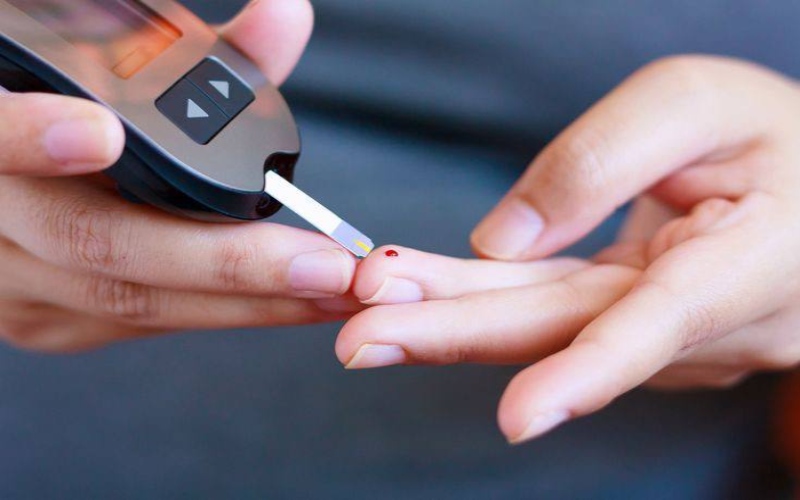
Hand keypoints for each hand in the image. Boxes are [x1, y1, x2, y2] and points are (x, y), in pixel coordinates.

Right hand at [0, 0, 358, 352]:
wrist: (13, 195)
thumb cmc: (70, 118)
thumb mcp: (109, 75)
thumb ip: (197, 52)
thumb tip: (286, 16)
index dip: (29, 135)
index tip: (102, 133)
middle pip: (95, 243)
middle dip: (225, 261)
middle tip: (323, 264)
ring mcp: (14, 282)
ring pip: (129, 300)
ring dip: (246, 302)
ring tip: (334, 289)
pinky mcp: (46, 320)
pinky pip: (141, 320)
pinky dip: (222, 311)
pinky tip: (289, 303)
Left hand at [336, 56, 799, 443]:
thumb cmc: (766, 134)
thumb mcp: (695, 103)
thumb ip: (599, 160)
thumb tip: (502, 239)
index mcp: (752, 263)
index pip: (664, 323)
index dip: (588, 372)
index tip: (518, 418)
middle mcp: (714, 325)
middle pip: (568, 332)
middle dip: (457, 331)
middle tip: (362, 332)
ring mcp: (673, 343)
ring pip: (547, 330)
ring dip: (452, 315)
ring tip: (370, 302)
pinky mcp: (638, 336)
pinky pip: (553, 320)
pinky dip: (481, 304)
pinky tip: (417, 294)